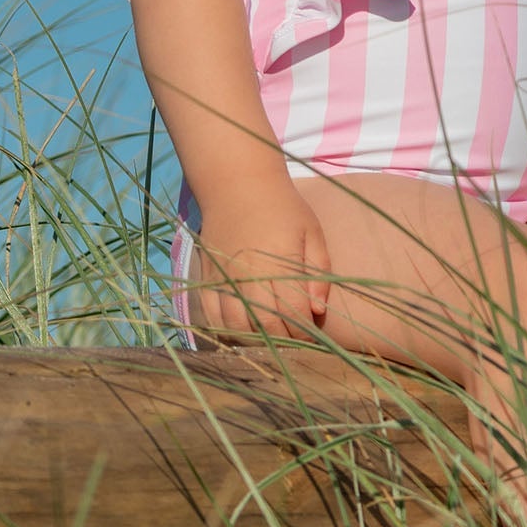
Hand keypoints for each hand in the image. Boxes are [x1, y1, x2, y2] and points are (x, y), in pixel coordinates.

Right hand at [190, 185, 329, 338]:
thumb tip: (318, 311)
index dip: (304, 332)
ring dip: (254, 340)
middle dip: (282, 340)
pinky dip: (225, 330)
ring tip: (270, 338)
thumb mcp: (312, 232)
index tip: (312, 336)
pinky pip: (211, 316)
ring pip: (236, 326)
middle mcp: (249, 274)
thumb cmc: (283, 208)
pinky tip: (241, 331)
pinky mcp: (207, 278)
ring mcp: (225, 278)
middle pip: (264, 325)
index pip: (292, 314)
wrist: (238, 184)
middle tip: (293, 341)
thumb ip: (319, 272)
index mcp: (280, 263)